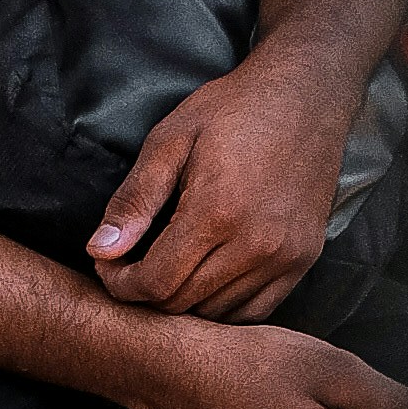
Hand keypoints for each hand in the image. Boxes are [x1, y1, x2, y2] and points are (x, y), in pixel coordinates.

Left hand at [87, 54, 358, 321]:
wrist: (307, 95)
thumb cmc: (233, 110)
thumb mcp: (170, 140)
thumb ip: (135, 199)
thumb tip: (100, 249)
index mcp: (217, 212)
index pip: (155, 283)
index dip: (121, 284)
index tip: (108, 265)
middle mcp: (256, 244)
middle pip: (183, 304)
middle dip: (145, 294)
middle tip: (130, 267)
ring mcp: (285, 256)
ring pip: (217, 313)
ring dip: (184, 303)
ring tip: (166, 271)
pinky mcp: (304, 259)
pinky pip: (255, 310)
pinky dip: (223, 306)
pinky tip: (205, 280)